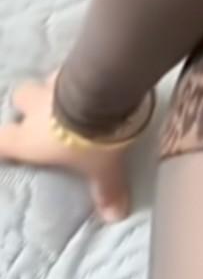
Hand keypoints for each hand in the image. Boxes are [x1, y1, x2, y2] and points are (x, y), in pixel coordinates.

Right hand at [0, 71, 142, 223]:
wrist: (105, 92)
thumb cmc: (91, 139)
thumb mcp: (101, 167)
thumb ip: (106, 189)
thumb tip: (115, 217)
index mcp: (30, 138)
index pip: (1, 141)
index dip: (0, 145)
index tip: (4, 147)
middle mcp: (35, 107)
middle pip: (20, 99)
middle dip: (29, 105)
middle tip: (45, 115)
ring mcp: (53, 80)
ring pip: (46, 81)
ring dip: (57, 88)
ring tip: (76, 96)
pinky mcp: (75, 61)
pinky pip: (72, 67)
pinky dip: (80, 73)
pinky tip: (94, 78)